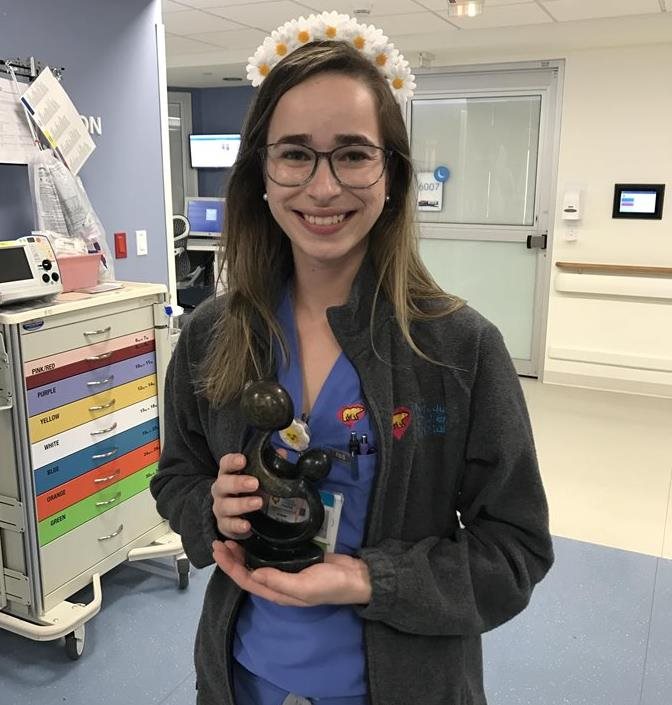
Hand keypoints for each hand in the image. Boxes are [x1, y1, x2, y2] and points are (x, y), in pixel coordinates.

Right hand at [211, 453, 262, 539]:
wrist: (234, 515)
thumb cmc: (246, 491)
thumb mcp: (256, 477)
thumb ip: (268, 466)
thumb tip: (283, 453)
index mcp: (228, 474)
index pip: (225, 464)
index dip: (232, 461)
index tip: (243, 460)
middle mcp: (221, 490)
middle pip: (223, 483)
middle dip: (238, 483)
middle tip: (255, 483)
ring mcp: (220, 507)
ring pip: (225, 505)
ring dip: (242, 504)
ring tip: (258, 502)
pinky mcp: (224, 524)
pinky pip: (228, 525)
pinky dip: (237, 526)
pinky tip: (247, 525)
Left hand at [212, 540, 371, 606]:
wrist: (356, 577)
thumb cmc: (331, 584)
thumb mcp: (305, 586)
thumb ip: (280, 581)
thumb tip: (253, 574)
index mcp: (277, 592)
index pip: (247, 580)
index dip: (231, 567)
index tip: (219, 549)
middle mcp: (278, 584)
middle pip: (248, 572)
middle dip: (232, 559)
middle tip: (219, 540)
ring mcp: (286, 572)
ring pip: (257, 564)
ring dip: (243, 553)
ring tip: (232, 538)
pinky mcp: (295, 561)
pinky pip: (270, 555)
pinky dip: (259, 547)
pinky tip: (255, 537)